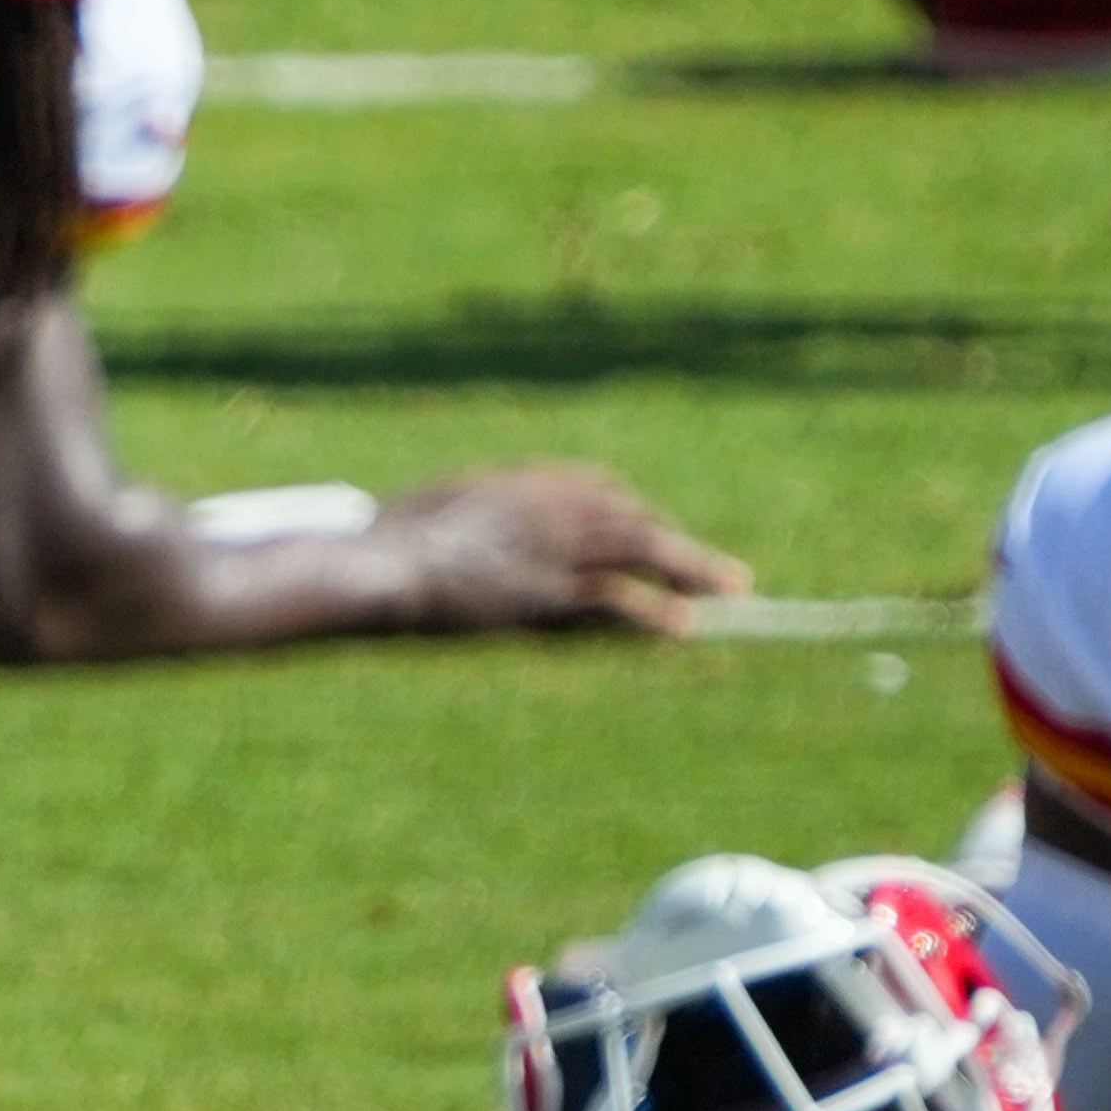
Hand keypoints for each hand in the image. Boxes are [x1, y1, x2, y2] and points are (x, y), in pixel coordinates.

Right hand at [384, 465, 748, 634]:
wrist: (377, 564)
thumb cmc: (382, 540)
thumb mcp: (433, 509)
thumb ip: (467, 511)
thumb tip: (456, 522)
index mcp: (523, 482)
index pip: (602, 491)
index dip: (636, 517)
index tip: (654, 538)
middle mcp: (552, 505)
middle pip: (634, 519)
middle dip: (679, 546)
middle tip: (724, 574)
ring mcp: (554, 547)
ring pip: (642, 550)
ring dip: (692, 570)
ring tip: (732, 590)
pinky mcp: (547, 592)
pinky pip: (614, 600)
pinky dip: (651, 613)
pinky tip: (682, 628)